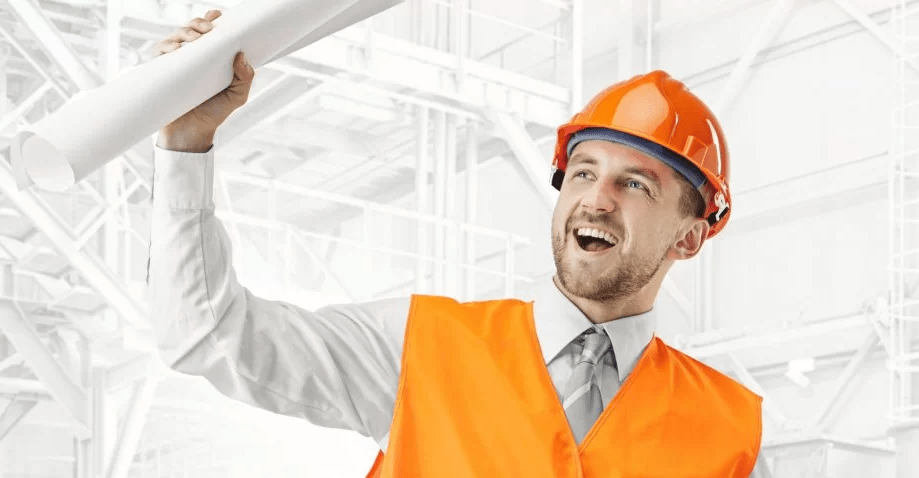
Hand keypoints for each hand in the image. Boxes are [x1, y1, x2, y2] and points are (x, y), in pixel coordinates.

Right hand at [152, 10, 254, 151]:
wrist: (193, 133)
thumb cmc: (215, 113)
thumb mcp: (237, 96)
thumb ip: (245, 78)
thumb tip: (241, 55)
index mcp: (210, 58)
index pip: (209, 32)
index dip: (211, 19)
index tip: (218, 16)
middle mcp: (191, 57)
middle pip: (191, 30)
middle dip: (198, 24)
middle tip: (208, 29)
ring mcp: (175, 64)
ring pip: (175, 37)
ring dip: (184, 32)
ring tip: (194, 38)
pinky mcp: (161, 72)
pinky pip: (159, 54)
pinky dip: (166, 47)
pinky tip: (175, 49)